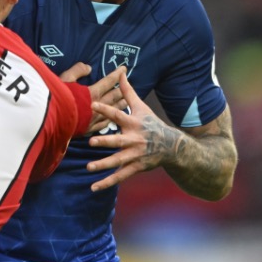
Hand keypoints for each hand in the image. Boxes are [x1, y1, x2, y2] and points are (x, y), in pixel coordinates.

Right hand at [60, 62, 126, 133]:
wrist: (51, 121)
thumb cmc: (57, 98)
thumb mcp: (65, 79)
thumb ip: (77, 71)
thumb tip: (88, 67)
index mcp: (92, 92)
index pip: (108, 81)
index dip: (117, 75)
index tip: (124, 69)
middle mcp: (97, 105)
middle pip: (114, 96)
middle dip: (122, 89)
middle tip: (129, 85)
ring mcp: (95, 118)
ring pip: (112, 110)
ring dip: (121, 104)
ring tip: (127, 101)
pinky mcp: (90, 128)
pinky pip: (105, 123)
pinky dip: (111, 119)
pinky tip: (114, 119)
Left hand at [86, 70, 182, 191]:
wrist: (171, 147)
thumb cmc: (152, 124)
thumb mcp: (141, 107)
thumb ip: (128, 92)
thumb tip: (121, 73)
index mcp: (133, 124)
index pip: (118, 115)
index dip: (106, 109)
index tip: (93, 104)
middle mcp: (134, 140)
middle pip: (118, 141)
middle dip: (105, 141)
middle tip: (91, 142)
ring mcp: (134, 155)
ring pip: (117, 161)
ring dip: (103, 165)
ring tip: (89, 167)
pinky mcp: (135, 167)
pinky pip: (119, 176)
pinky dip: (107, 183)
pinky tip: (93, 188)